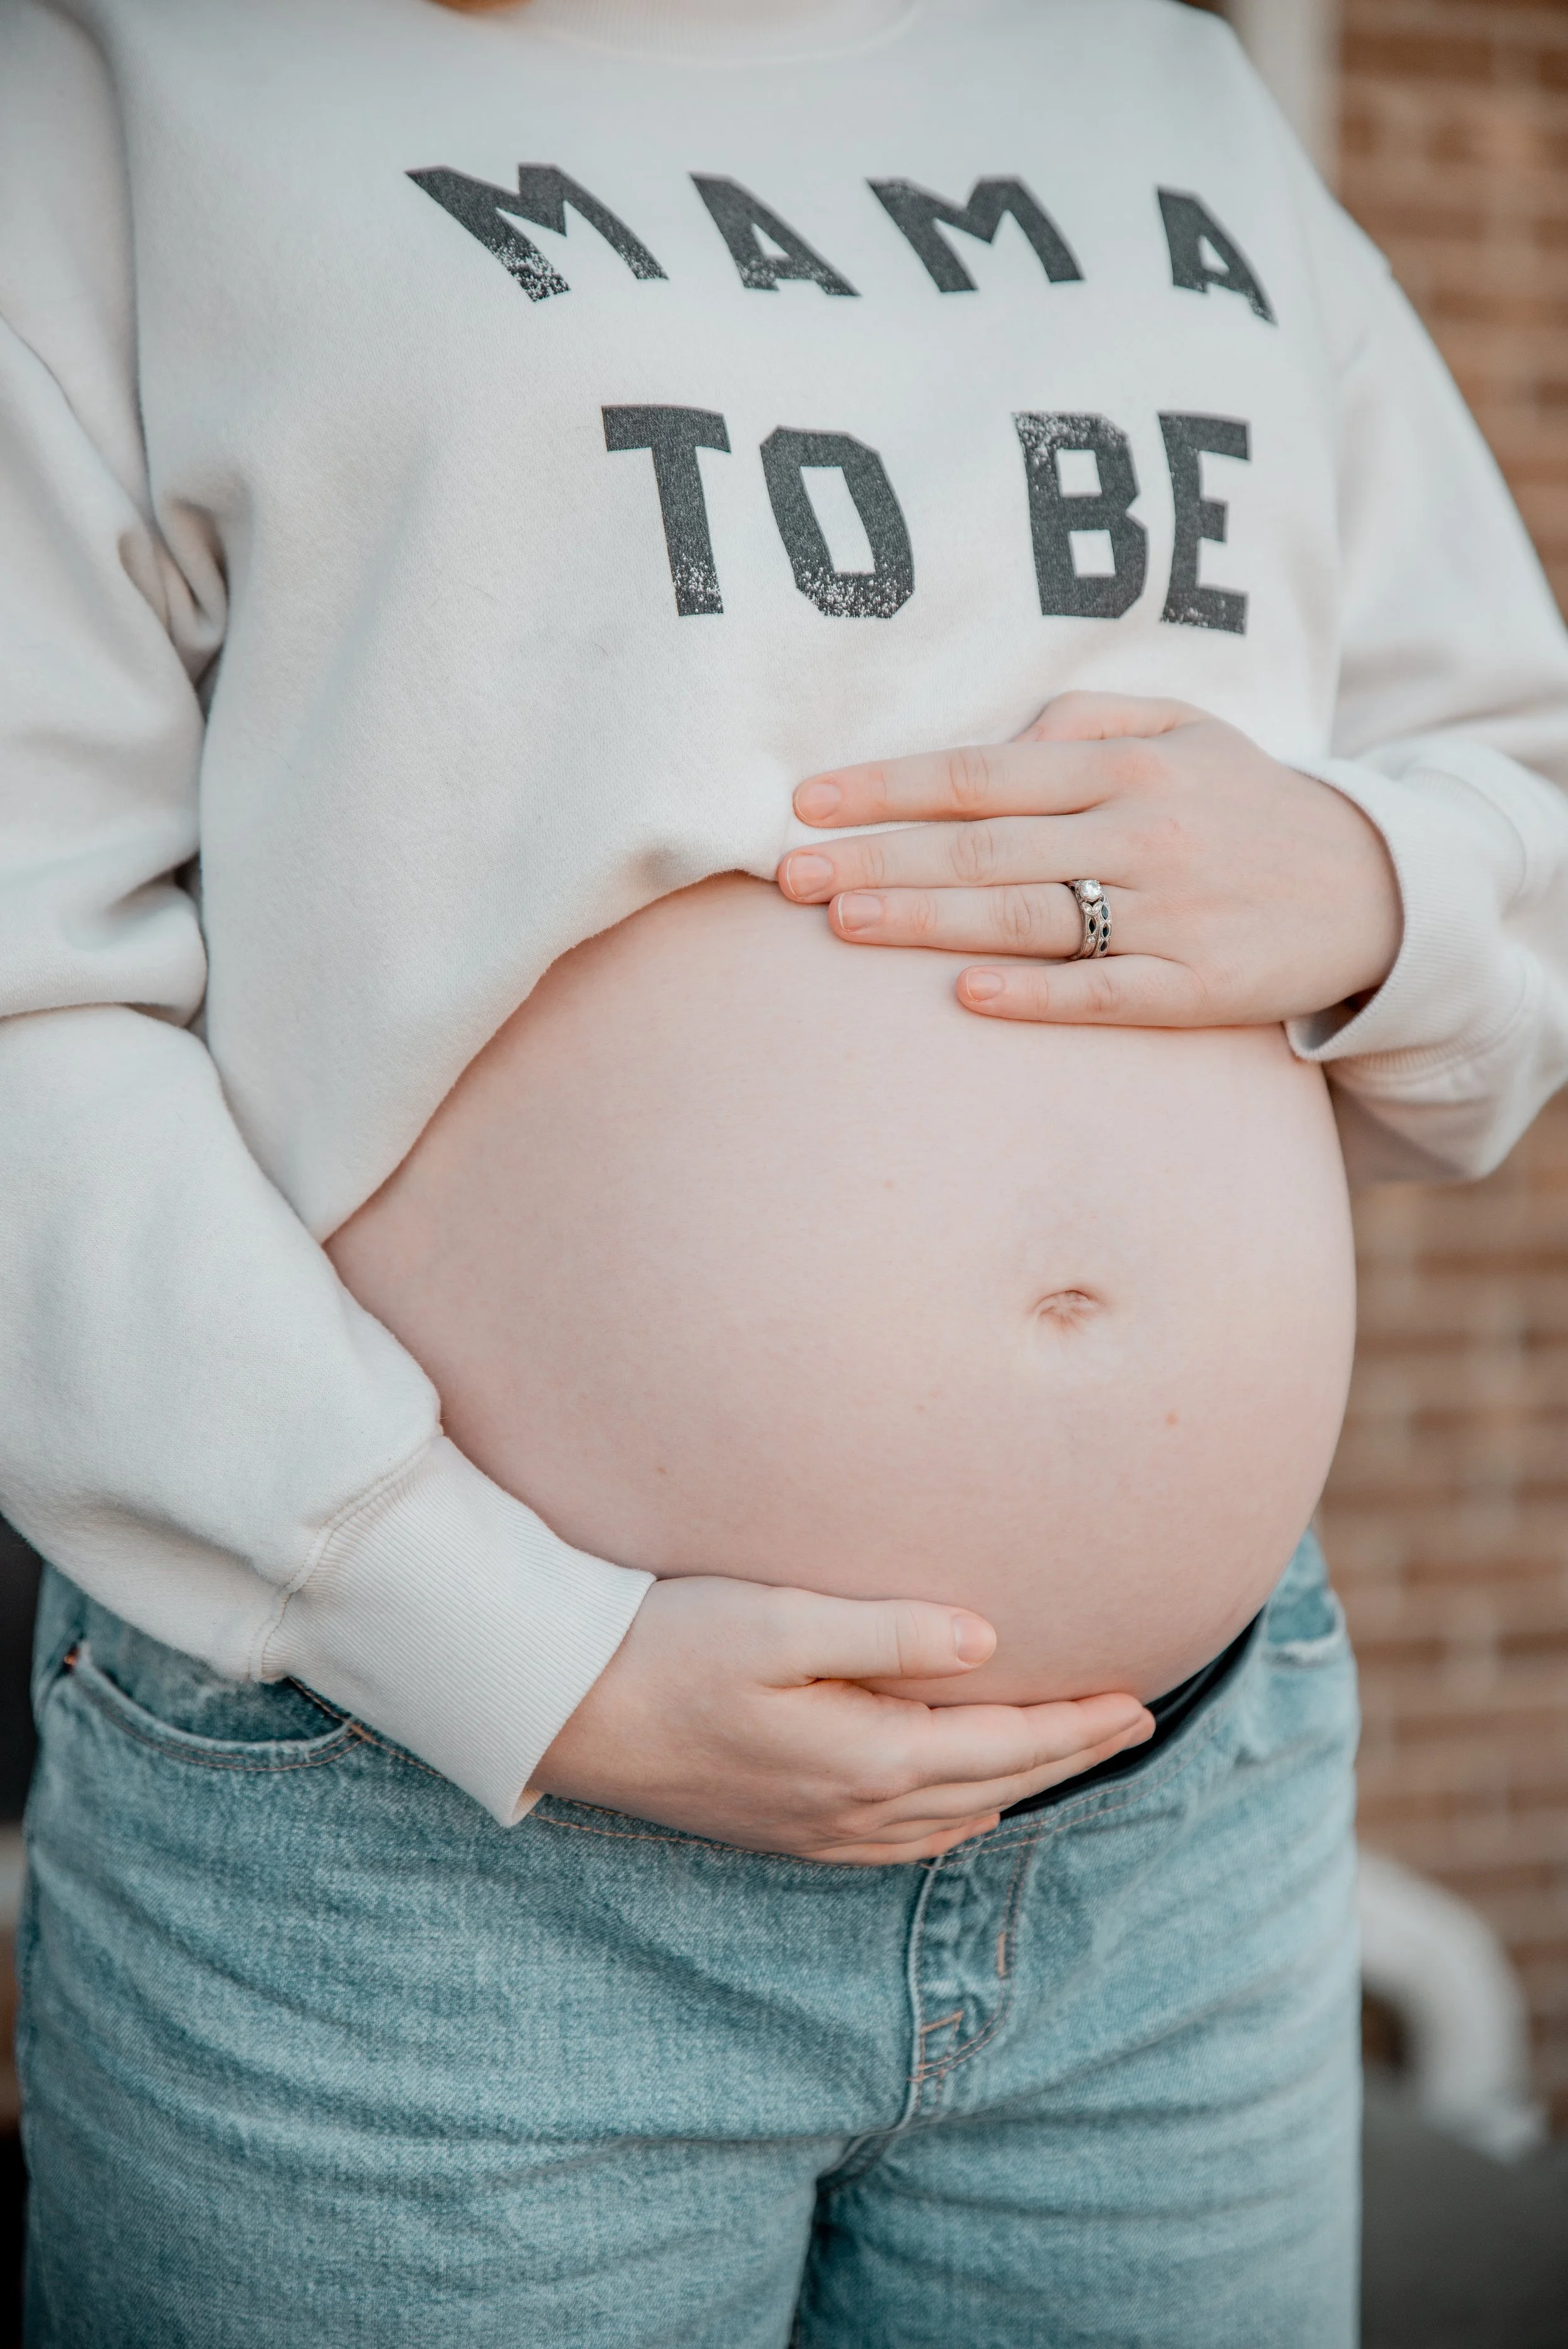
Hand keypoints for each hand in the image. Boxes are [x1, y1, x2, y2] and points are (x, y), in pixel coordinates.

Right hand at [533, 1575, 1151, 1863]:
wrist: (563, 1711)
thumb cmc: (666, 1645)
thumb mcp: (778, 1622)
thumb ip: (889, 1634)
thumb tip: (990, 1643)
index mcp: (868, 1759)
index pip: (1007, 1746)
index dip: (1078, 1726)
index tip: (1143, 1701)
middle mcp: (853, 1812)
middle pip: (993, 1788)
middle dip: (1067, 1756)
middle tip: (1133, 1722)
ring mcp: (815, 1833)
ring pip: (951, 1818)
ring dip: (1016, 1786)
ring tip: (1062, 1753)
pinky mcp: (781, 1832)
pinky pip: (899, 1840)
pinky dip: (954, 1816)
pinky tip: (960, 1802)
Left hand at [776, 692, 1401, 1027]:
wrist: (1373, 886)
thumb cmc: (1243, 802)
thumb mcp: (1183, 729)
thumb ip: (1082, 722)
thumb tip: (995, 745)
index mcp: (1128, 763)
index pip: (979, 773)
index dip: (885, 788)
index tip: (804, 804)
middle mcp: (1143, 832)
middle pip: (985, 846)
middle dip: (880, 858)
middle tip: (789, 875)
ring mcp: (1171, 912)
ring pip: (1029, 916)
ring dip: (930, 919)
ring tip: (844, 924)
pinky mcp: (1198, 987)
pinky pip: (1105, 992)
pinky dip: (1037, 994)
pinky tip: (967, 996)